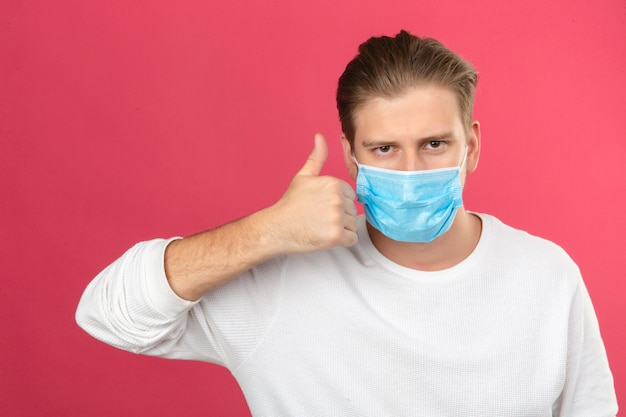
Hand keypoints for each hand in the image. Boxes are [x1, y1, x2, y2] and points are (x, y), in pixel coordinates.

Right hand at [268, 133, 357, 252]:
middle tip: (318, 218)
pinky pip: (351, 239)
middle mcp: (337, 199)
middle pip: (352, 210)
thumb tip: (320, 136)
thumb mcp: (303, 176)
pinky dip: (342, 241)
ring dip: (340, 228)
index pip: (350, 195)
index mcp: (333, 183)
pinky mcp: (336, 236)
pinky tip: (325, 236)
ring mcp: (336, 217)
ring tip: (320, 226)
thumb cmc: (290, 203)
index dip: (337, 203)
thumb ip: (317, 157)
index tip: (321, 206)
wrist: (276, 227)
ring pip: (352, 225)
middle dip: (339, 216)